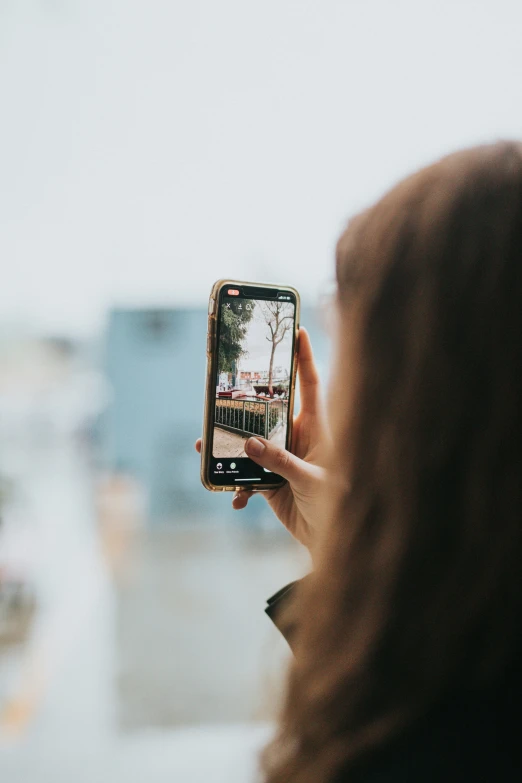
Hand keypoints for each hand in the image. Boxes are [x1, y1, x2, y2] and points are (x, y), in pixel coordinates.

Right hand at [195, 328, 326, 549]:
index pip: (311, 384)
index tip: (297, 329)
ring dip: (228, 444)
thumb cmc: (336, 503)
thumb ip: (281, 461)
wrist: (330, 539)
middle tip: (222, 390)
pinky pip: (245, 473)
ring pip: (249, 440)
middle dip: (245, 400)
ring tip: (205, 445)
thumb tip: (250, 444)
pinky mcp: (269, 478)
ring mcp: (281, 456)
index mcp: (317, 427)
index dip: (305, 356)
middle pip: (269, 408)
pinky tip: (236, 499)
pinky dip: (236, 484)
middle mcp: (298, 436)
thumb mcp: (310, 479)